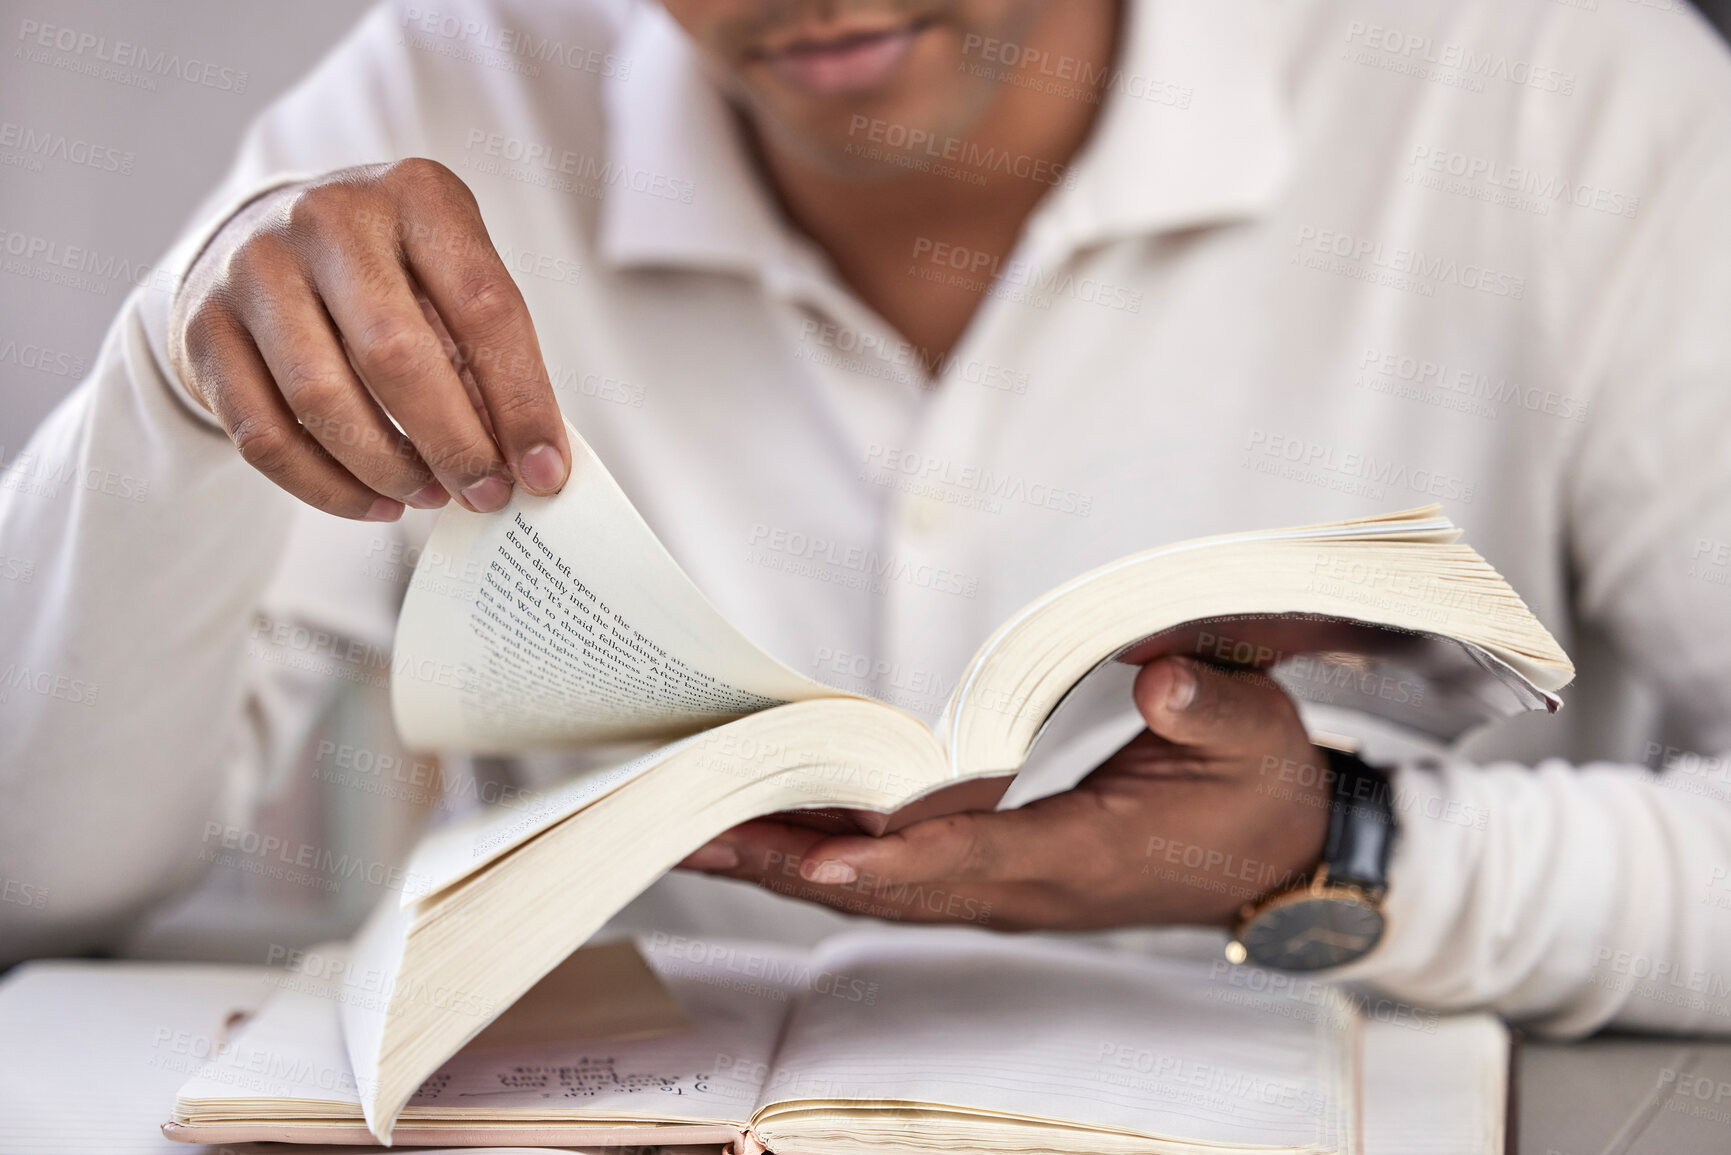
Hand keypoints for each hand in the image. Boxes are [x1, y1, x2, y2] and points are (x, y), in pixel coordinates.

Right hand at [169, 158, 569, 521]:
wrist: (258, 238)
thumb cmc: (385, 272)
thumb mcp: (447, 281)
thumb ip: (485, 357)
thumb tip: (525, 461)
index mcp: (416, 195)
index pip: (484, 307)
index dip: (522, 401)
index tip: (545, 470)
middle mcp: (328, 219)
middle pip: (396, 355)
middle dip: (453, 444)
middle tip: (487, 494)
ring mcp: (255, 269)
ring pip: (323, 401)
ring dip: (389, 470)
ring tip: (430, 497)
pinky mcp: (205, 328)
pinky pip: (265, 436)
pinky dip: (327, 489)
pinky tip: (374, 503)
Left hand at [678, 657, 1332, 929]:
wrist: (1271, 855)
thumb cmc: (1257, 791)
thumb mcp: (1259, 740)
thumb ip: (1216, 710)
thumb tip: (1161, 681)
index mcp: (1087, 857)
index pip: (977, 861)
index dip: (898, 859)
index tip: (821, 857)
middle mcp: (1027, 886)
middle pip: (891, 885)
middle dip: (789, 864)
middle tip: (690, 832)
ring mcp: (1003, 887)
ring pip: (878, 884)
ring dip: (787, 861)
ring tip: (693, 827)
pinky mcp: (991, 872)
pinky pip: (892, 870)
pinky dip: (823, 851)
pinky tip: (766, 824)